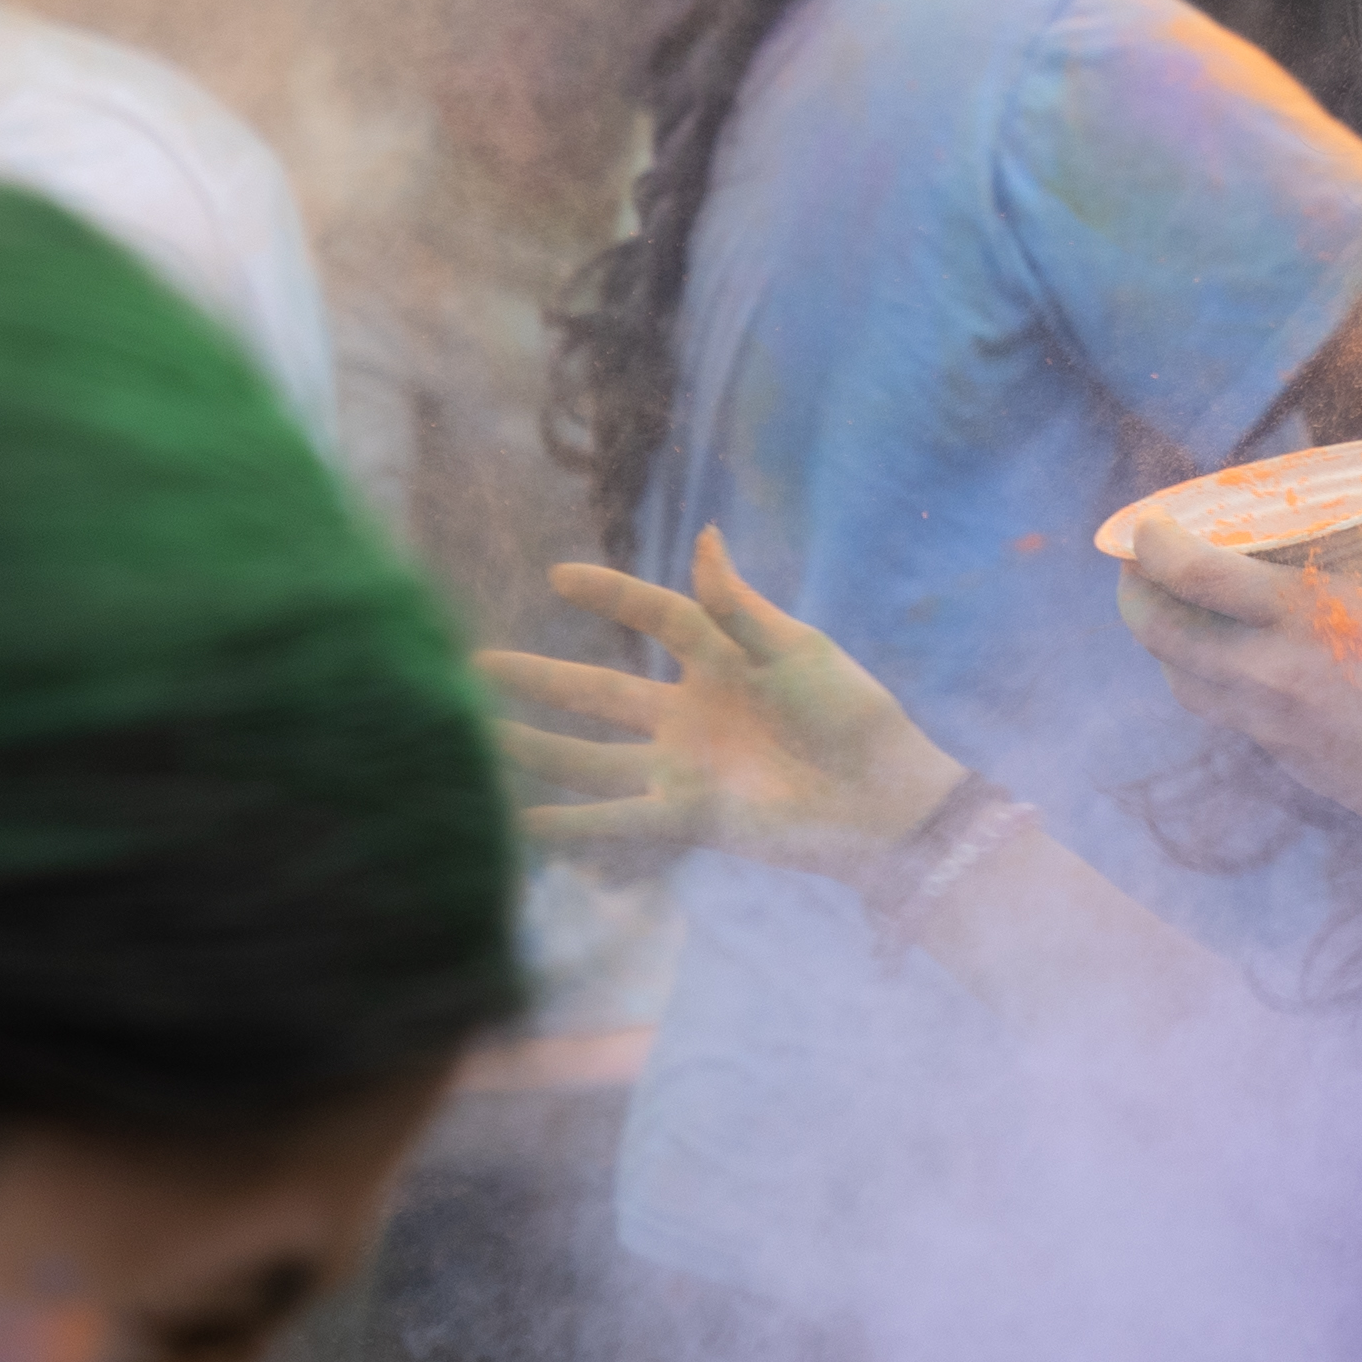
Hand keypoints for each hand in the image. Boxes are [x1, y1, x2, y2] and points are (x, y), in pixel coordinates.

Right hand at [481, 527, 963, 881]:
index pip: (656, 615)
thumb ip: (741, 607)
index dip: (612, 594)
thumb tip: (704, 537)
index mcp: (723, 660)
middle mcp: (688, 714)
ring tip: (477, 739)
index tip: (557, 575)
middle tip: (474, 664)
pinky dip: (567, 824)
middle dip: (540, 678)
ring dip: (535, 749)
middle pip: (599, 691)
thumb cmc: (856, 718)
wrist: (887, 802)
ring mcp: (682, 767)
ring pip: (590, 757)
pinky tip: (518, 824)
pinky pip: (616, 818)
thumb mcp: (800, 652)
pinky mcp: (688, 816)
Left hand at [1113, 512, 1361, 842]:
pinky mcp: (1284, 758)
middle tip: (1138, 569)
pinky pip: (1224, 714)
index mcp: (1296, 613)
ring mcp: (1270, 722)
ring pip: (1180, 680)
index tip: (1146, 526)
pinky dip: (1210, 681)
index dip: (1150, 545)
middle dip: (1134, 593)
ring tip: (1174, 615)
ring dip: (1164, 643)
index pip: (1189, 573)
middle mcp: (1266, 670)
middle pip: (1158, 632)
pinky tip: (1234, 666)